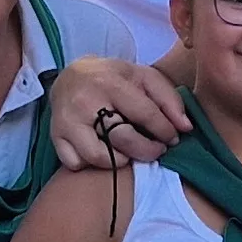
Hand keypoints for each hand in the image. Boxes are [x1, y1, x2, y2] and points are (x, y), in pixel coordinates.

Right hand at [49, 57, 187, 169]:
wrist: (70, 77)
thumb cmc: (113, 79)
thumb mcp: (143, 77)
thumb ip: (169, 98)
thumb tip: (186, 128)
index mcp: (110, 82)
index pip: (145, 114)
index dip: (164, 131)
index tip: (172, 138)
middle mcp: (85, 102)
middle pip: (123, 139)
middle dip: (147, 150)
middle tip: (156, 150)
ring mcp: (67, 122)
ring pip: (99, 157)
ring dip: (121, 160)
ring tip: (129, 152)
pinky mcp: (56, 137)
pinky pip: (77, 164)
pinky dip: (92, 164)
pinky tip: (103, 152)